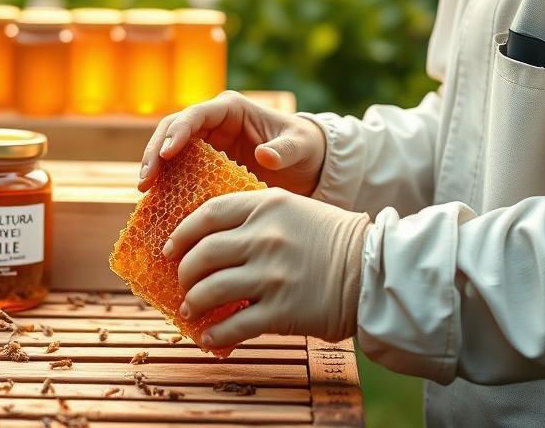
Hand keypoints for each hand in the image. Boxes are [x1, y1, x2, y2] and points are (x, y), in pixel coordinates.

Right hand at [138, 91, 325, 193]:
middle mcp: (213, 122)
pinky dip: (166, 183)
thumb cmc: (306, 148)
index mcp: (231, 109)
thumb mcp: (301, 148)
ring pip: (169, 149)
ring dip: (154, 167)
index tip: (166, 154)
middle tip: (145, 180)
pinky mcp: (204, 163)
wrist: (308, 165)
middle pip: (172, 130)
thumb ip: (285, 151)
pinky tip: (156, 203)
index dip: (177, 132)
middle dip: (155, 152)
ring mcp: (206, 142)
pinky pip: (178, 170)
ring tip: (143, 191)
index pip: (196, 115)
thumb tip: (264, 156)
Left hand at [163, 187, 370, 349]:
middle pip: (203, 254)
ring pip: (211, 290)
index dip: (182, 233)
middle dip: (184, 271)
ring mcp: (272, 275)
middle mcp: (265, 238)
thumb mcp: (293, 210)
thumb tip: (208, 239)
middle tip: (183, 281)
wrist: (373, 272)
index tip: (171, 247)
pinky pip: (234, 325)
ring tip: (192, 308)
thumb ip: (254, 217)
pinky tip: (211, 337)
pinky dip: (216, 334)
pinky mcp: (282, 311)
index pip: (208, 215)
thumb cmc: (332, 240)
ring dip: (194, 302)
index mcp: (267, 206)